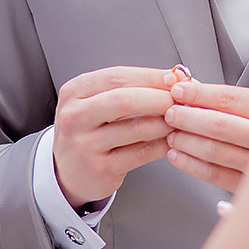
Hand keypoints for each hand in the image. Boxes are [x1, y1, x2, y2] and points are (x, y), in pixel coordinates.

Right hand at [52, 66, 174, 208]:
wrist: (68, 172)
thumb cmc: (90, 129)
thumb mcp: (98, 101)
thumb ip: (131, 86)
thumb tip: (175, 76)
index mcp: (75, 92)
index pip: (118, 77)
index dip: (151, 76)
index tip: (175, 78)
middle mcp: (75, 117)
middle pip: (125, 100)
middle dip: (160, 97)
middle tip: (180, 99)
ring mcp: (85, 145)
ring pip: (137, 127)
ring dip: (165, 121)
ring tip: (179, 119)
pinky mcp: (101, 168)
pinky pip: (142, 152)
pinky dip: (162, 144)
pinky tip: (170, 139)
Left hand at [163, 80, 248, 191]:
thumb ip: (245, 103)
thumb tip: (200, 91)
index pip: (232, 97)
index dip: (201, 93)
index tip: (180, 90)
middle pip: (220, 125)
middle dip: (188, 117)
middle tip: (170, 113)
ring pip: (215, 152)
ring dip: (187, 142)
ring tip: (172, 135)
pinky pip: (217, 176)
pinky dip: (193, 166)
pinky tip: (181, 157)